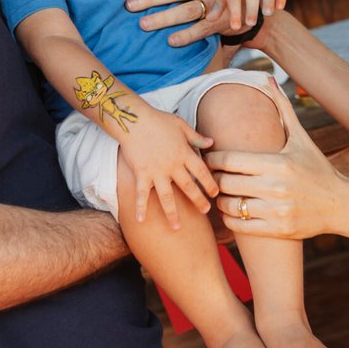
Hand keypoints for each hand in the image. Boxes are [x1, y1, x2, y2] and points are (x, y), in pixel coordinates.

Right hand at [121, 107, 217, 228]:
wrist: (133, 119)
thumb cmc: (157, 120)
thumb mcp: (181, 125)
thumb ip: (196, 137)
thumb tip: (211, 142)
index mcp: (184, 152)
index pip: (202, 171)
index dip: (210, 183)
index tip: (215, 193)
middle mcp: (172, 164)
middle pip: (189, 186)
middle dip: (198, 200)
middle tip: (205, 211)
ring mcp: (156, 171)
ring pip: (167, 196)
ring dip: (172, 213)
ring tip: (177, 228)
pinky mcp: (141, 173)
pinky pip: (141, 194)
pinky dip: (140, 207)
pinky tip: (141, 221)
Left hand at [207, 84, 346, 239]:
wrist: (340, 204)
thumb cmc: (317, 168)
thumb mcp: (300, 138)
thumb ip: (282, 108)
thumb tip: (268, 78)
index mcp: (278, 163)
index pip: (230, 161)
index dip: (213, 160)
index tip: (210, 158)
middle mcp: (276, 187)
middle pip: (226, 183)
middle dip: (214, 179)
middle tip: (211, 176)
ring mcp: (277, 210)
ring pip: (230, 206)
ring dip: (220, 201)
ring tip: (220, 194)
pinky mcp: (278, 230)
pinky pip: (240, 226)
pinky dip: (229, 219)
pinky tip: (232, 211)